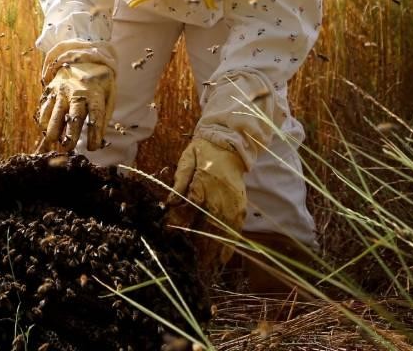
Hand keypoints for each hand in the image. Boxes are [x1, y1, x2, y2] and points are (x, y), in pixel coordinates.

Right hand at [36, 62, 114, 150]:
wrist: (82, 60)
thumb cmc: (97, 84)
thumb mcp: (109, 94)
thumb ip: (105, 114)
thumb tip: (101, 137)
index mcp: (95, 94)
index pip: (96, 116)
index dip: (95, 134)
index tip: (93, 148)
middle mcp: (77, 92)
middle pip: (74, 115)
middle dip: (71, 133)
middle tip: (68, 148)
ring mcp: (62, 90)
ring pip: (55, 111)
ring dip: (53, 128)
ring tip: (52, 140)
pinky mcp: (51, 90)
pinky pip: (45, 106)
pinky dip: (44, 119)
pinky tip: (45, 129)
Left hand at [166, 136, 247, 269]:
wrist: (229, 143)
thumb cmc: (203, 152)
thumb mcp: (187, 160)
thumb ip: (180, 181)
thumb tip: (171, 202)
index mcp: (205, 184)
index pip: (193, 211)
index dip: (184, 229)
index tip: (176, 244)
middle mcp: (221, 196)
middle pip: (211, 227)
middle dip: (203, 249)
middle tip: (194, 268)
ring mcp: (233, 202)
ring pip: (225, 231)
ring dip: (218, 250)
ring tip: (210, 269)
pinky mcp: (241, 204)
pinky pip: (237, 227)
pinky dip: (231, 243)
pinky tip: (225, 257)